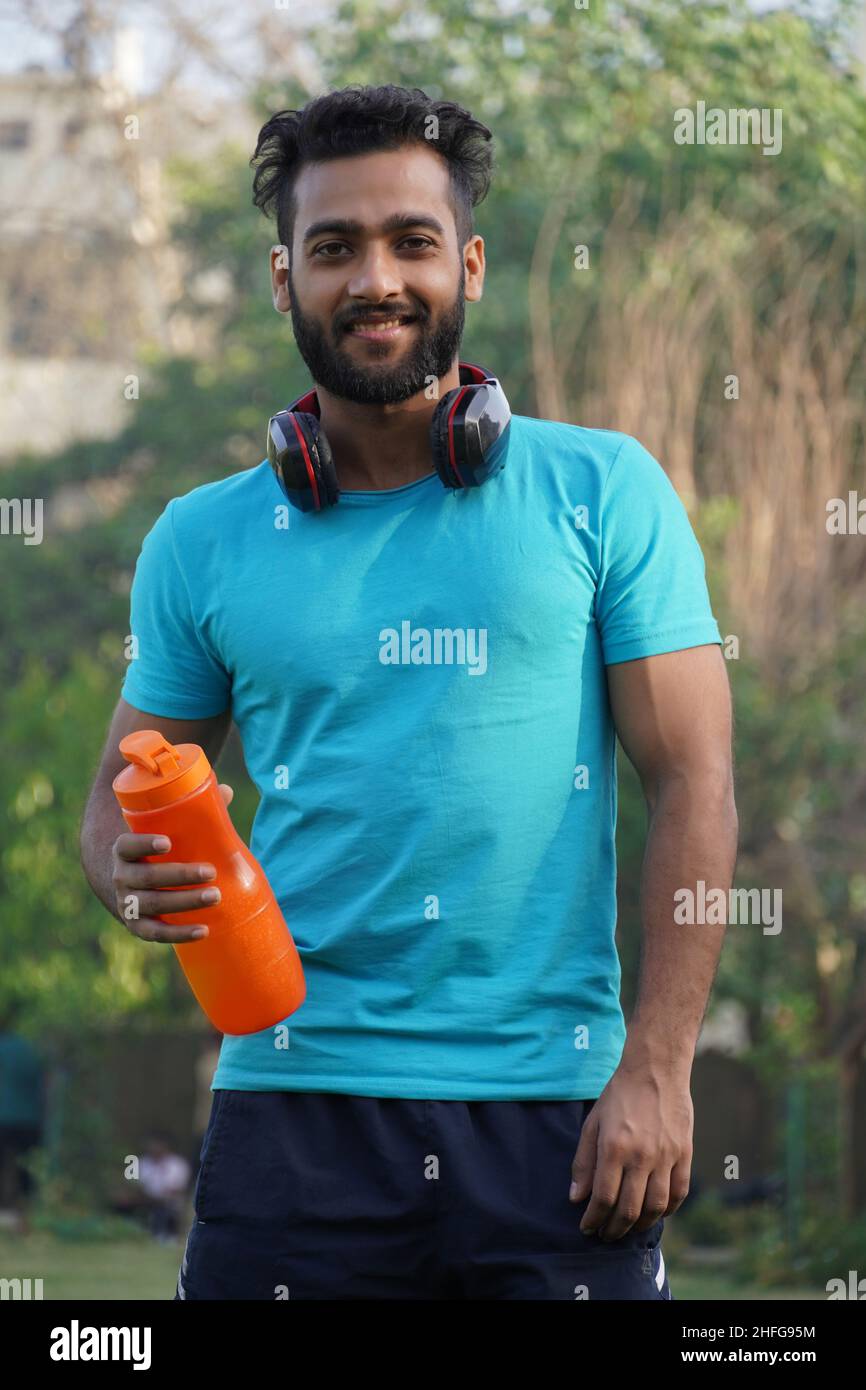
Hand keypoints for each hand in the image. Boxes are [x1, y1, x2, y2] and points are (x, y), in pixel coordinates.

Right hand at [111, 783, 233, 942]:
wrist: (128, 883)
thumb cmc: (156, 849)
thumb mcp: (162, 828)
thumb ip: (190, 810)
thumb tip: (225, 791)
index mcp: (123, 850)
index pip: (127, 845)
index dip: (144, 844)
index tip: (167, 842)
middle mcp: (121, 878)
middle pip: (147, 878)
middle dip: (180, 875)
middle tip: (211, 871)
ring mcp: (128, 904)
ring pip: (155, 905)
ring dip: (185, 902)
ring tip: (216, 896)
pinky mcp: (137, 926)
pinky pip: (157, 933)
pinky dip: (179, 934)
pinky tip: (204, 931)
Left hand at [568, 1062, 692, 1240]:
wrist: (656, 1070)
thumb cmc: (619, 1096)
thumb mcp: (593, 1123)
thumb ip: (584, 1162)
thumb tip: (577, 1198)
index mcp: (614, 1147)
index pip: (603, 1198)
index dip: (593, 1219)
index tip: (586, 1227)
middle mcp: (642, 1156)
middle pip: (629, 1209)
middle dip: (614, 1229)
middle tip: (605, 1235)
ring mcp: (666, 1156)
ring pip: (656, 1207)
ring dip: (640, 1225)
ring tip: (628, 1228)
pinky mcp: (684, 1153)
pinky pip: (678, 1193)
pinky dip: (667, 1210)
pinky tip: (655, 1213)